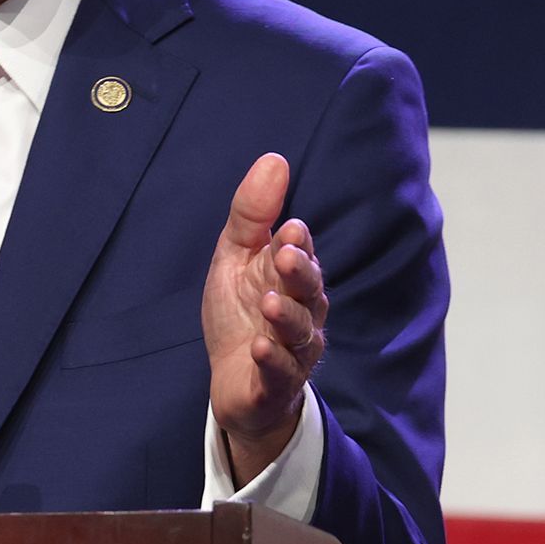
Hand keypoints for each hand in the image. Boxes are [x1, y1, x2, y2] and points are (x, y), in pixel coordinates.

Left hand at [202, 152, 327, 481]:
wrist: (234, 382)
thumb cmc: (240, 314)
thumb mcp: (236, 258)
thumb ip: (253, 214)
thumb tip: (274, 159)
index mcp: (293, 279)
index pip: (301, 255)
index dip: (296, 244)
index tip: (287, 229)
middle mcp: (303, 312)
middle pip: (309, 291)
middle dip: (300, 273)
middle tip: (285, 256)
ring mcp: (293, 350)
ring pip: (300, 332)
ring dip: (286, 316)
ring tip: (267, 302)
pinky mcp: (276, 384)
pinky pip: (281, 372)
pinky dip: (273, 360)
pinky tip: (259, 347)